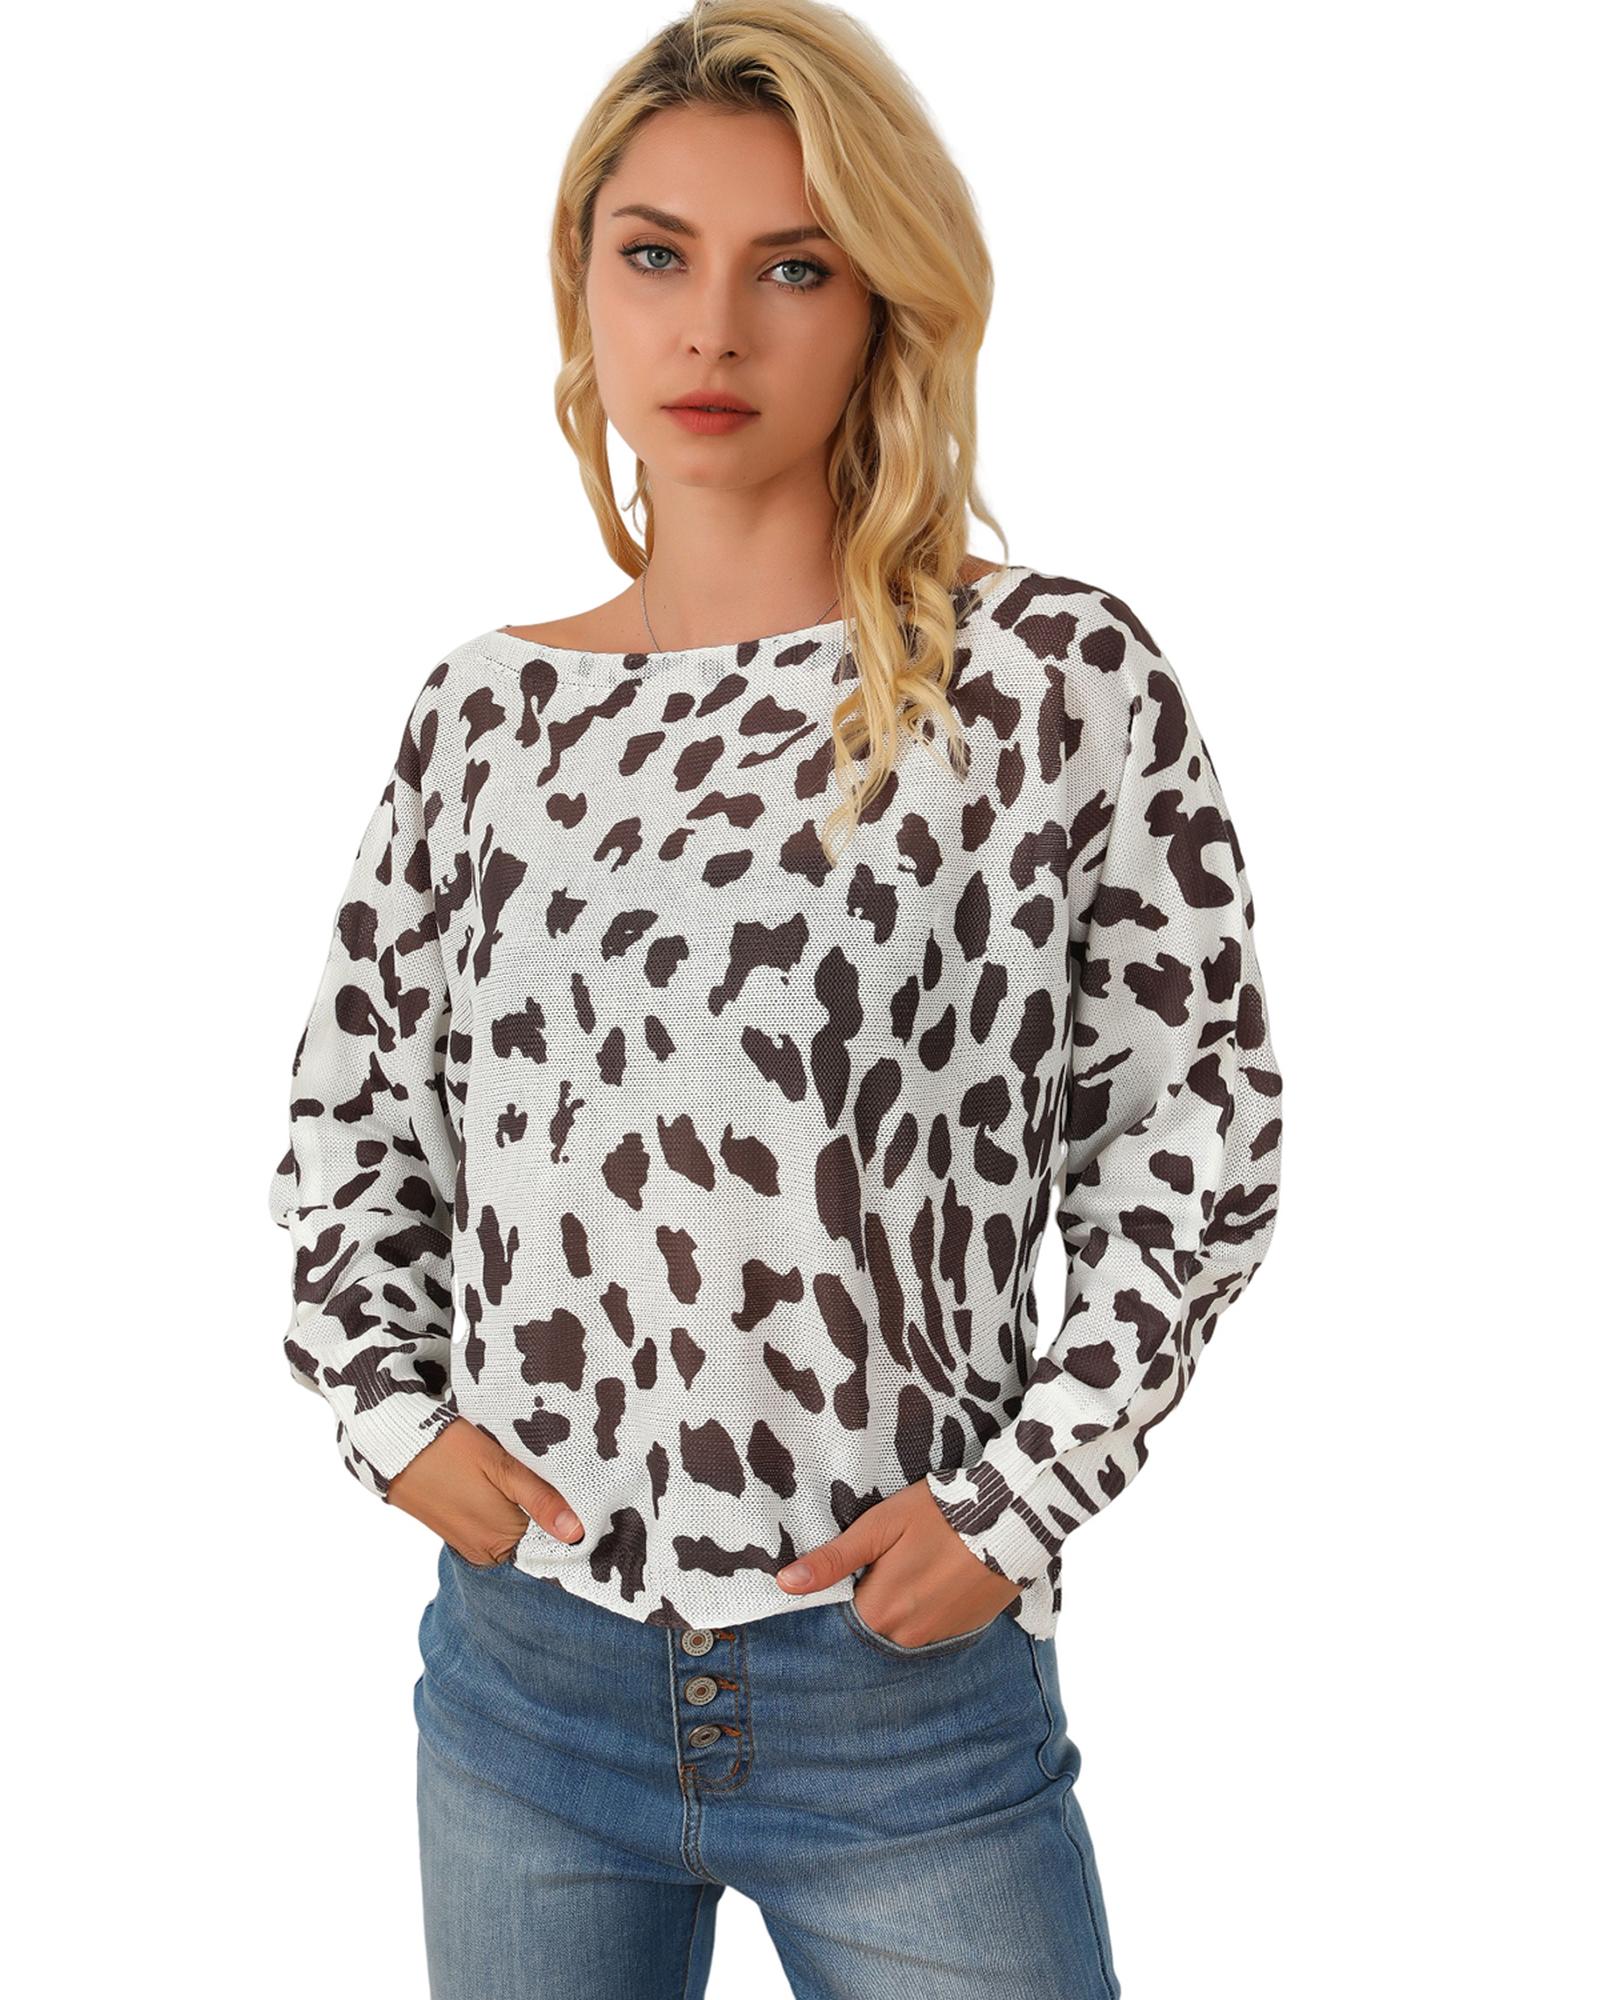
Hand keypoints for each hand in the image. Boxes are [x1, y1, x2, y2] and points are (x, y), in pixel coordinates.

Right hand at [386, 1416, 584, 1566]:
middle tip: (558, 1482)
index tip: (583, 1498)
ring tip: (532, 1482)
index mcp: (500, 1541)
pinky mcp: (461, 1536)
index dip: (571, 1520)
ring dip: (529, 1513)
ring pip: (518, 1534)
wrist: (397, 1446)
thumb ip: (540, 1500)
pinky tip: (510, 1490)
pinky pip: (498, 1531)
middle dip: (551, 1515)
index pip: (554, 1543)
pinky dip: (509, 1513)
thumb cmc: (450, 1449)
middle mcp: (486, 1553)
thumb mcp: (501, 1467)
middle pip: (536, 1540)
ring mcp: (472, 1547)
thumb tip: (577, 1532)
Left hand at [775, 1478, 1020, 1645]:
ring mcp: (939, 1636)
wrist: (1012, 1518)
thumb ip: (833, 1560)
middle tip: (889, 1557)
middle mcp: (908, 1636)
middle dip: (872, 1596)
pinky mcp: (965, 1630)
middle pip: (872, 1624)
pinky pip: (931, 1627)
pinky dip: (928, 1606)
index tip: (856, 1565)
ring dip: (901, 1602)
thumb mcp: (880, 1526)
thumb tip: (785, 1583)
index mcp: (881, 1611)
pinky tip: (938, 1574)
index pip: (841, 1617)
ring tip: (917, 1561)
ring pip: (901, 1627)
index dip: (844, 1590)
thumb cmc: (941, 1514)